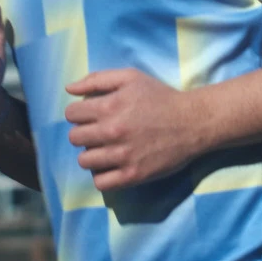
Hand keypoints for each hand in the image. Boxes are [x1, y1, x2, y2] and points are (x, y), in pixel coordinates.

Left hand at [65, 68, 208, 190]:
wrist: (192, 122)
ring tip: (104, 149)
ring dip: (91, 154)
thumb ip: (97, 79)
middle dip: (83, 133)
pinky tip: (111, 165)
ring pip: (84, 161)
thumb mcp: (131, 78)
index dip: (78, 113)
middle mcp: (112, 131)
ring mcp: (122, 156)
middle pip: (74, 138)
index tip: (89, 115)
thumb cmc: (160, 97)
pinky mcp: (132, 175)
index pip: (71, 114)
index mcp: (110, 105)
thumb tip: (69, 89)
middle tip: (98, 132)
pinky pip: (100, 182)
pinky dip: (102, 175)